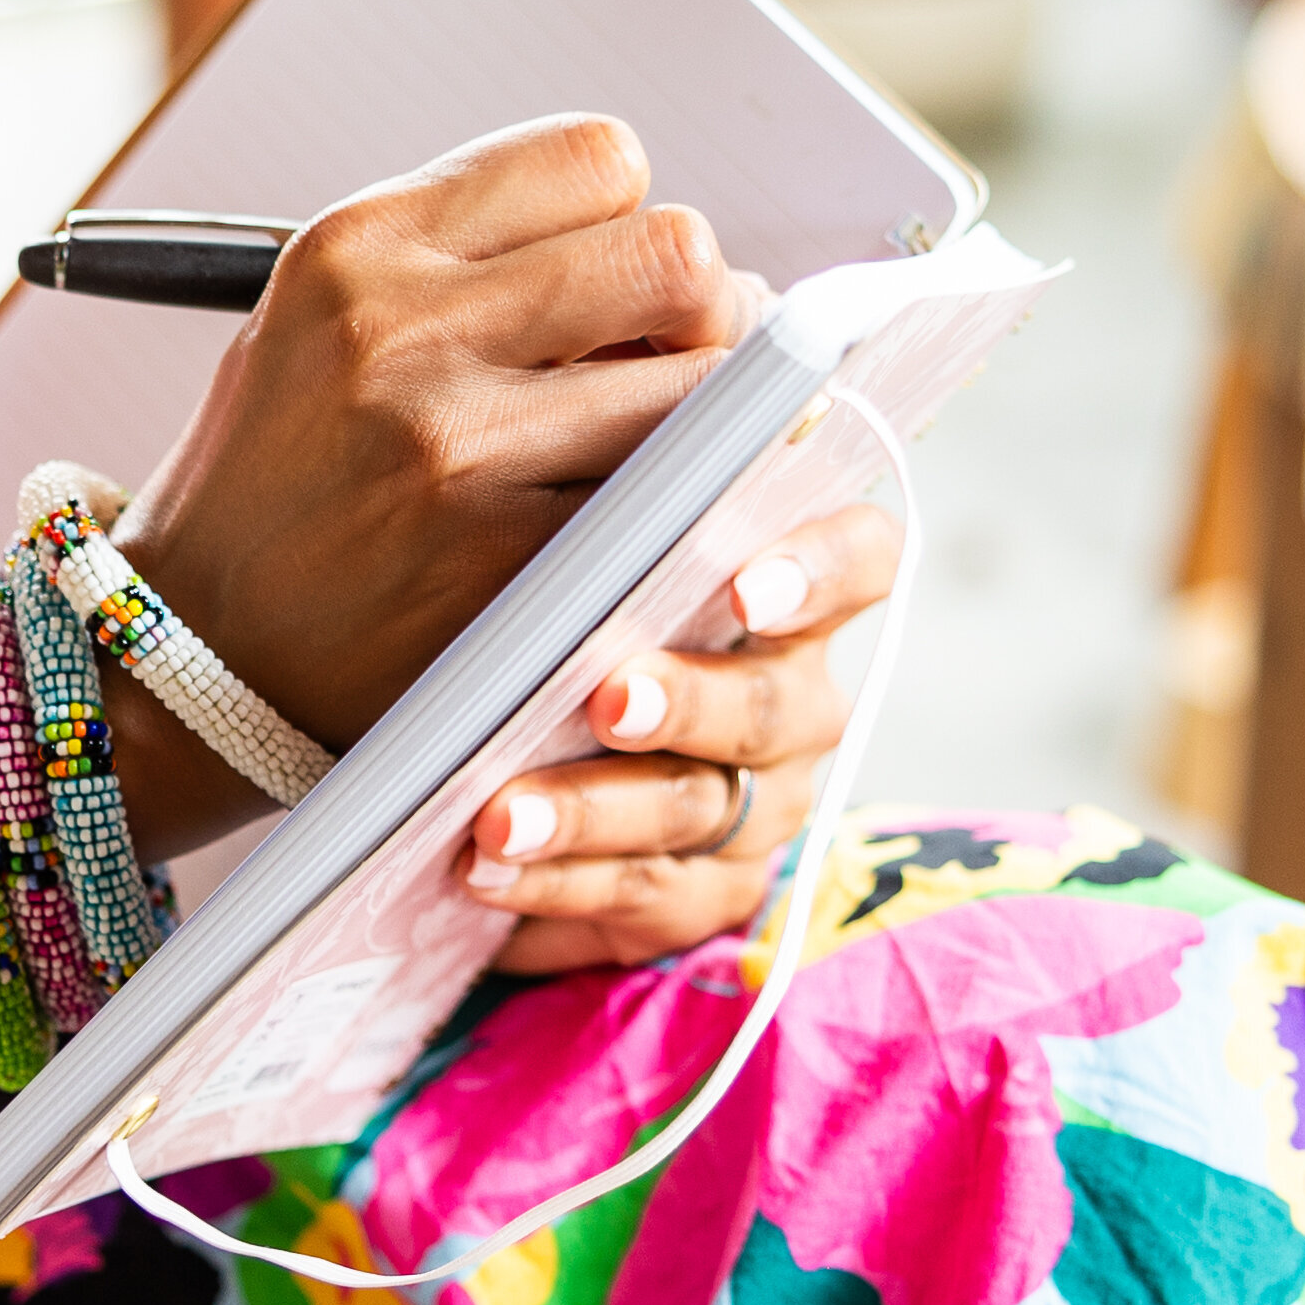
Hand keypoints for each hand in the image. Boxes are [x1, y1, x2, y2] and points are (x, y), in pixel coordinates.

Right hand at [107, 114, 766, 856]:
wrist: (190, 653)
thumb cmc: (275, 482)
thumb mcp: (321, 320)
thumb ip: (465, 260)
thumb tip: (656, 254)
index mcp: (361, 242)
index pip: (596, 157)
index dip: (637, 221)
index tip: (624, 290)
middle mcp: (404, 327)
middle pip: (675, 251)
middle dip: (711, 310)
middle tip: (689, 366)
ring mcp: (454, 448)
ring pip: (702, 386)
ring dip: (719, 421)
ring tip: (676, 455)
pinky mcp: (498, 563)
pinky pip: (671, 508)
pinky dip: (690, 516)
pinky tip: (652, 532)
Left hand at [460, 504, 900, 972]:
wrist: (446, 712)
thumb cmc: (516, 595)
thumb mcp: (551, 518)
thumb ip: (616, 468)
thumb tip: (659, 405)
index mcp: (782, 587)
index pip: (857, 559)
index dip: (819, 571)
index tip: (741, 588)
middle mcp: (789, 697)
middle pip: (771, 704)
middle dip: (686, 703)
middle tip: (606, 701)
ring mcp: (754, 804)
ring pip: (697, 810)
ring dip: (593, 812)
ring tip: (498, 815)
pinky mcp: (699, 892)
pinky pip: (647, 898)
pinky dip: (559, 887)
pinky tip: (484, 871)